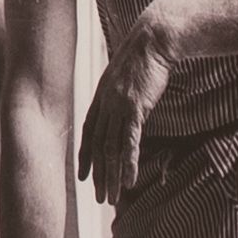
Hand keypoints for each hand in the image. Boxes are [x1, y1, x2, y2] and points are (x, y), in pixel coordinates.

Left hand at [78, 61, 141, 206]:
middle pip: (97, 147)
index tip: (83, 177)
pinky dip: (128, 163)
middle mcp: (105, 105)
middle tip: (99, 198)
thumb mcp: (126, 78)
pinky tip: (129, 180)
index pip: (88, 134)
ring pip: (111, 149)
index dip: (85, 157)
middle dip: (98, 176)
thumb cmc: (144, 57)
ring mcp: (118, 107)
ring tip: (113, 198)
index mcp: (100, 98)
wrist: (154, 40)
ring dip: (111, 176)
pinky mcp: (136, 108)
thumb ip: (122, 96)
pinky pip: (129, 142)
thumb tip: (127, 109)